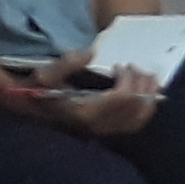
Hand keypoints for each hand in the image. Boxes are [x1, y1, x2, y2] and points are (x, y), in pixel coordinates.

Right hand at [36, 63, 160, 137]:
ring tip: (150, 78)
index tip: (119, 66)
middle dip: (142, 85)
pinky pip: (134, 124)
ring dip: (149, 96)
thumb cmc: (40, 90)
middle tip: (139, 69)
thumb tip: (91, 53)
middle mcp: (98, 125)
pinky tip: (147, 93)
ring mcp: (104, 130)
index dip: (127, 79)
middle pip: (135, 107)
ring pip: (139, 118)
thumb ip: (67, 63)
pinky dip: (145, 108)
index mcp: (86, 112)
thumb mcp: (47, 74)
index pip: (121, 97)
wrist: (34, 108)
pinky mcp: (107, 130)